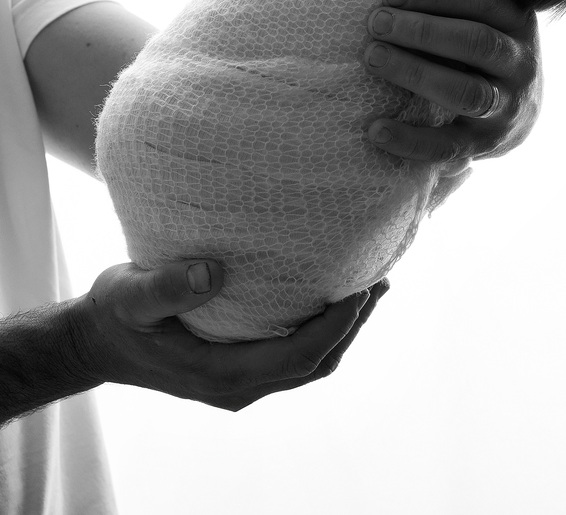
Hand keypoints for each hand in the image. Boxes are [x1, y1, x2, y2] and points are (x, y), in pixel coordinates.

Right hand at [68, 260, 385, 411]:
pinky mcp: (243, 369)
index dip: (336, 327)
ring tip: (372, 285)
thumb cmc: (114, 316)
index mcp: (220, 374)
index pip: (299, 358)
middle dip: (353, 326)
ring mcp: (242, 382)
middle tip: (380, 280)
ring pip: (311, 363)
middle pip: (316, 364)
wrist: (93, 343)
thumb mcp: (128, 295)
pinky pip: (296, 356)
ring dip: (344, 329)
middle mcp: (238, 386)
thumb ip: (164, 287)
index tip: (361, 289)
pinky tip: (335, 296)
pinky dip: (323, 330)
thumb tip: (212, 272)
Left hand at [364, 0, 541, 161]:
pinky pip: (449, 145)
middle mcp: (521, 64)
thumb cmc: (479, 52)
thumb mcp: (482, 17)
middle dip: (422, 30)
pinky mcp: (487, 145)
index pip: (482, 0)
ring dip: (416, 72)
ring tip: (372, 58)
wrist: (518, 116)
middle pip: (476, 42)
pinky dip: (411, 140)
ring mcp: (508, 108)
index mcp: (518, 23)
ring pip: (466, 91)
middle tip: (376, 23)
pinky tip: (375, 129)